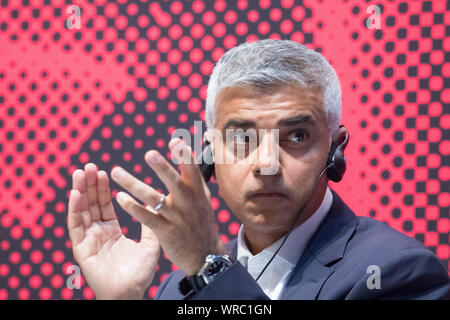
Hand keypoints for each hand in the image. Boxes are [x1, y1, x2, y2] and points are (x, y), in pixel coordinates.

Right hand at [67, 163, 159, 298]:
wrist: (131, 293)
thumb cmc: (140, 274)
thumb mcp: (150, 244)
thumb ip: (150, 224)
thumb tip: (154, 206)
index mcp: (112, 232)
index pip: (105, 205)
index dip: (103, 189)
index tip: (104, 171)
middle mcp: (98, 233)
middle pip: (92, 204)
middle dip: (90, 185)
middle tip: (89, 166)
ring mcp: (88, 240)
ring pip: (82, 211)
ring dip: (80, 191)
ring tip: (80, 173)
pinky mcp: (81, 249)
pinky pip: (76, 226)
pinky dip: (74, 209)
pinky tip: (75, 193)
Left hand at [111, 138, 227, 275]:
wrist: (205, 255)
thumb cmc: (201, 222)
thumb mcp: (204, 198)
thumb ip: (194, 177)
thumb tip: (186, 150)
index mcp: (198, 192)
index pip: (193, 170)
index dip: (185, 155)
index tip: (175, 140)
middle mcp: (188, 203)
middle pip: (174, 183)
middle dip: (163, 168)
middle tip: (149, 154)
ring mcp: (176, 218)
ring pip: (153, 199)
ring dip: (134, 185)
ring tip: (116, 172)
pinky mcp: (165, 232)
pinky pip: (146, 218)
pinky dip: (133, 207)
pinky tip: (120, 198)